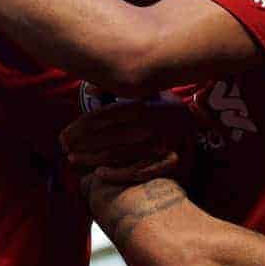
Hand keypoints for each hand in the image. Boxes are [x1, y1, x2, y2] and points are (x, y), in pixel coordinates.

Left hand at [60, 99, 192, 183]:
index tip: (63, 135)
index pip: (103, 117)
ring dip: (92, 158)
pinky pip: (141, 171)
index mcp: (141, 106)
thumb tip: (90, 91)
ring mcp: (160, 144)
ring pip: (119, 154)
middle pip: (107, 136)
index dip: (80, 127)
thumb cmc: (166, 109)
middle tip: (64, 150)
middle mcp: (149, 124)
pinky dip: (119, 173)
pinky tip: (100, 175)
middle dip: (81, 143)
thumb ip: (119, 91)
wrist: (201, 126)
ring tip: (74, 161)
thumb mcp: (146, 93)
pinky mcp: (171, 162)